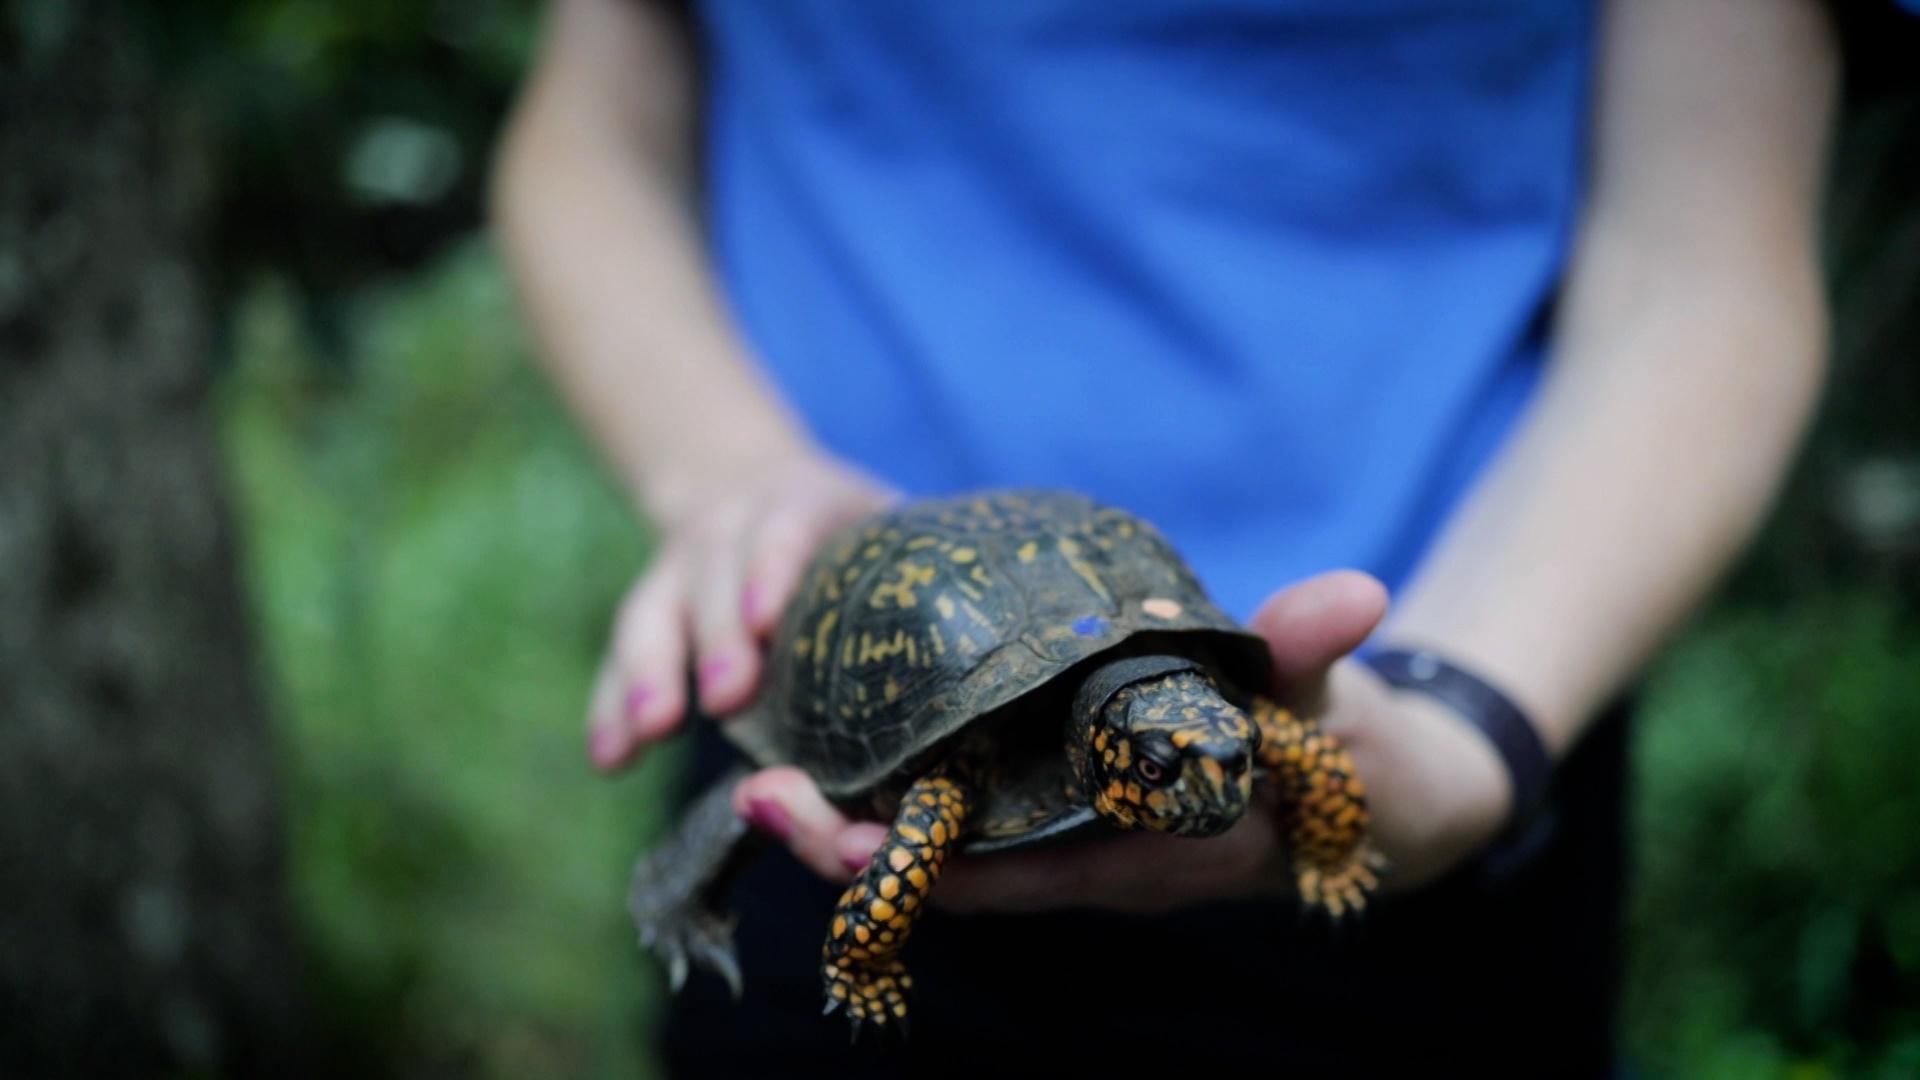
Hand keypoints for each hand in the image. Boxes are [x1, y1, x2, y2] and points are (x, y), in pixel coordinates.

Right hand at [586, 451, 894, 771]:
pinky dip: (611, 705)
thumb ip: (923, 573)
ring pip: (652, 613)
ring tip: (648, 733)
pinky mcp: (651, 607)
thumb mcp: (888, 528)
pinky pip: (622, 656)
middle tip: (726, 700)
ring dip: (647, 674)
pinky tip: (609, 758)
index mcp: (800, 504)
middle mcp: (728, 526)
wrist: (757, 484)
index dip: (771, 573)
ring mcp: (680, 565)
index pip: (784, 532)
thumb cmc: (857, 535)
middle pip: (711, 576)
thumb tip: (1015, 647)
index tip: (765, 621)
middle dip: (714, 637)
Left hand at [731, 570, 1514, 909]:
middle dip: (853, 846)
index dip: (918, 859)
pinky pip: (970, 820)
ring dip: (863, 821)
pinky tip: (849, 745)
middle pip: (950, 874)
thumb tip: (1352, 595)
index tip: (835, 821)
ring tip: (771, 771)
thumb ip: (1310, 651)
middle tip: (762, 791)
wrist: (1366, 794)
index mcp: (1144, 851)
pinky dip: (907, 794)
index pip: (1008, 874)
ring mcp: (1073, 840)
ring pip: (948, 851)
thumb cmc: (1341, 751)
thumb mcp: (1320, 700)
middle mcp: (1093, 860)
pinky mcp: (1065, 808)